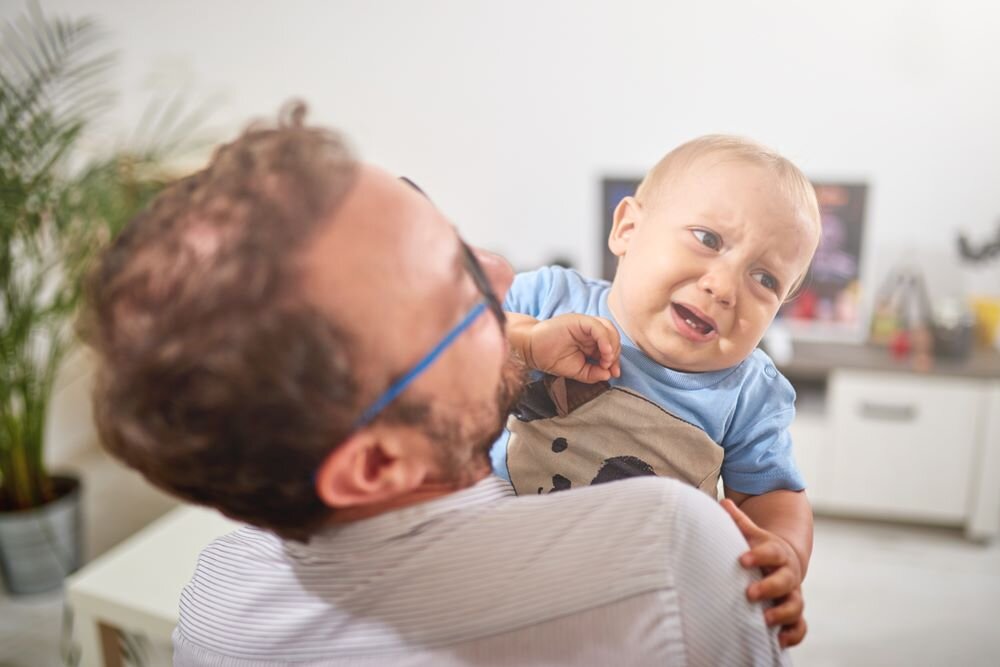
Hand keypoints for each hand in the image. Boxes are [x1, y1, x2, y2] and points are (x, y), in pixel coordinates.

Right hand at [524, 314, 620, 382]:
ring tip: (607, 360)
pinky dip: (605, 338)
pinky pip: (598, 326)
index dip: (615, 360)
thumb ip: (592, 373)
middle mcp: (590, 332)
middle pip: (613, 338)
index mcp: (591, 343)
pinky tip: (605, 351)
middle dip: (615, 354)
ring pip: (608, 329)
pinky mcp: (579, 320)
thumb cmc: (551, 358)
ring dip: (613, 345)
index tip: (614, 373)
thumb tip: (609, 374)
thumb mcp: (577, 371)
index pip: (611, 347)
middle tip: (609, 367)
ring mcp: (585, 325)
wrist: (531, 350)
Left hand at [721, 498, 806, 647]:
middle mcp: (788, 574)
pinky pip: (800, 626)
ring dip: (782, 614)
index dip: (758, 556)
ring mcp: (793, 594)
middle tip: (749, 594)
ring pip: (795, 606)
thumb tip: (723, 502)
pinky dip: (793, 635)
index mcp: (777, 553)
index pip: (771, 553)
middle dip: (769, 587)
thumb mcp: (753, 535)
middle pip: (785, 581)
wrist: (786, 562)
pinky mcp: (794, 613)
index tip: (742, 560)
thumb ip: (739, 522)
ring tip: (764, 620)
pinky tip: (778, 641)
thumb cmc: (762, 549)